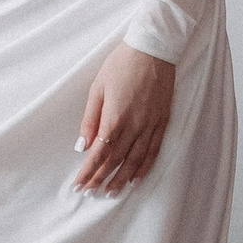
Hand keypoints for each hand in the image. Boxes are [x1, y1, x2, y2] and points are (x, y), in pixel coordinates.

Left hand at [72, 43, 173, 193]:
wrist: (153, 48)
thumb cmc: (121, 64)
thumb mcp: (97, 88)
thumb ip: (90, 120)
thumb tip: (81, 146)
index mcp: (115, 116)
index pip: (99, 153)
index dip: (89, 172)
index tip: (79, 185)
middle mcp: (135, 125)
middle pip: (116, 160)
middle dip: (102, 179)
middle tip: (91, 194)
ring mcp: (151, 124)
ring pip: (136, 160)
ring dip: (122, 179)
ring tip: (111, 193)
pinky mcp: (163, 121)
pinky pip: (154, 150)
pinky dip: (144, 167)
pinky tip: (136, 178)